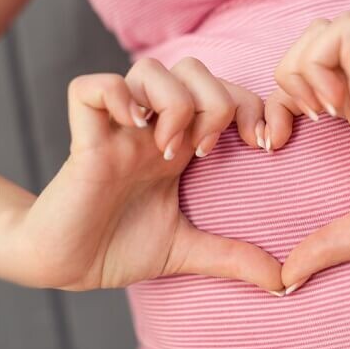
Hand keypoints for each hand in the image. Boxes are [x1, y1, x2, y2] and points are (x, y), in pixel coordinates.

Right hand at [11, 57, 282, 291]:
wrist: (67, 264)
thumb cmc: (121, 248)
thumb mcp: (188, 251)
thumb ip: (233, 257)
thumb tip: (282, 281)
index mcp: (180, 143)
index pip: (224, 90)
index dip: (252, 105)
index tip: (261, 145)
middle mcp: (152, 127)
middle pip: (193, 67)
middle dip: (215, 101)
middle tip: (204, 151)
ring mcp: (118, 129)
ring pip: (150, 67)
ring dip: (172, 104)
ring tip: (168, 150)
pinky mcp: (84, 139)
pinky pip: (93, 87)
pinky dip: (117, 99)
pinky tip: (132, 133)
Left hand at [264, 12, 349, 290]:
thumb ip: (331, 243)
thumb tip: (288, 276)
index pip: (299, 71)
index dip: (276, 99)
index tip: (279, 142)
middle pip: (315, 33)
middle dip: (292, 69)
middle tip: (309, 117)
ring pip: (339, 25)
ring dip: (320, 65)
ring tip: (333, 110)